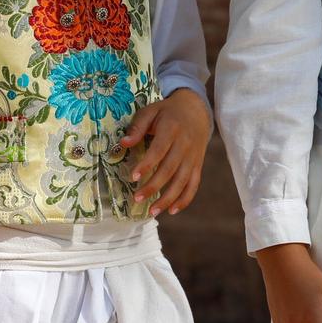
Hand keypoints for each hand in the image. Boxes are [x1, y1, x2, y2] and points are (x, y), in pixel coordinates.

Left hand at [120, 89, 210, 215]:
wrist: (196, 110)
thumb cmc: (167, 112)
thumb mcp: (150, 111)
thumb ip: (137, 127)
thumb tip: (123, 143)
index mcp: (172, 129)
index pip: (159, 149)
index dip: (147, 164)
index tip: (133, 177)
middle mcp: (185, 144)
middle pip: (170, 168)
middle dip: (154, 186)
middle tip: (137, 199)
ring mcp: (193, 156)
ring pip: (182, 180)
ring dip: (168, 198)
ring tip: (152, 211)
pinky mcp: (197, 165)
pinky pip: (193, 184)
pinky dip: (185, 199)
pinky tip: (171, 210)